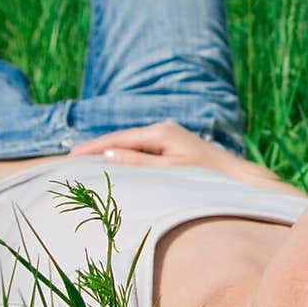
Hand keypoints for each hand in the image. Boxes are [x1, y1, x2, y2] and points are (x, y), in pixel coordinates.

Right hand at [68, 120, 232, 173]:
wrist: (235, 177)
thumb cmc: (206, 177)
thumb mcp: (170, 172)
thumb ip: (139, 163)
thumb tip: (109, 155)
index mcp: (160, 132)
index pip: (118, 139)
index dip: (93, 148)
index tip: (72, 156)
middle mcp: (162, 129)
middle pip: (122, 138)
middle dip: (97, 148)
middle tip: (71, 160)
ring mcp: (168, 135)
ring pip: (131, 143)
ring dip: (110, 152)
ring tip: (86, 162)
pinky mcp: (172, 144)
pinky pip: (141, 148)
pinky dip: (125, 155)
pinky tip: (114, 164)